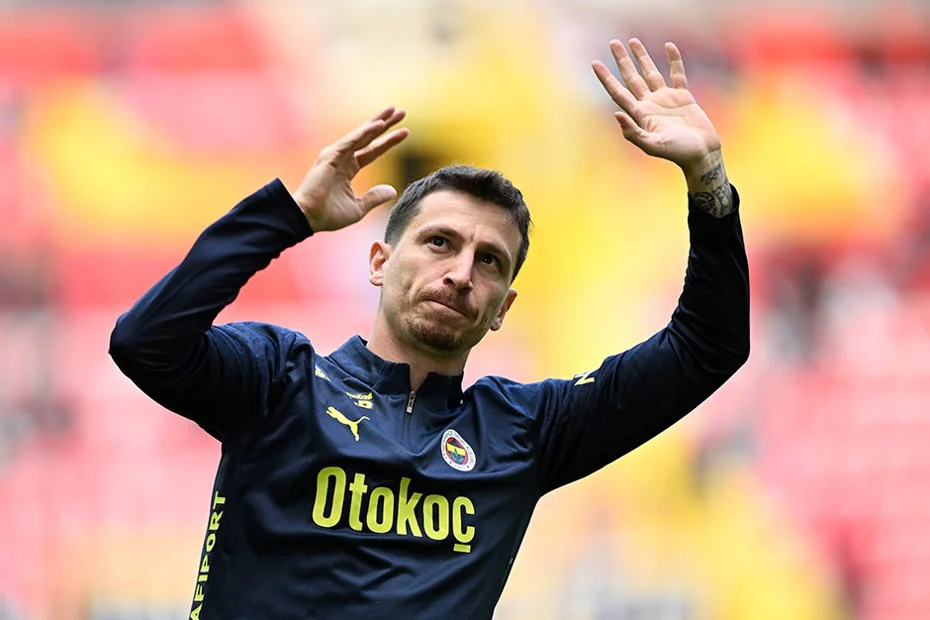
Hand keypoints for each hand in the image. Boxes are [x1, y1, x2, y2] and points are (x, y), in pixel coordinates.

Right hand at [292, 107, 408, 231]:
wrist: (309, 218)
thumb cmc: (328, 215)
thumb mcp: (358, 208)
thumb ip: (374, 197)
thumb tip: (392, 190)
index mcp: (348, 169)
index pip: (373, 151)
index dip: (388, 142)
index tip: (405, 132)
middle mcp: (343, 158)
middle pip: (368, 138)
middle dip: (385, 124)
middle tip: (401, 112)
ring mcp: (336, 155)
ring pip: (361, 135)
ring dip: (377, 122)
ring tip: (393, 110)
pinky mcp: (330, 156)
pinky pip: (351, 141)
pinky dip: (365, 132)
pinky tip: (379, 124)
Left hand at [592, 39, 720, 172]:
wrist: (701, 154)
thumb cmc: (677, 153)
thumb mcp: (652, 146)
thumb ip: (633, 133)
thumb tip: (616, 114)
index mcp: (640, 115)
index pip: (618, 92)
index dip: (606, 78)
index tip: (595, 63)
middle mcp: (649, 104)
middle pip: (631, 77)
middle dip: (621, 61)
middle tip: (613, 43)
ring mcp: (665, 99)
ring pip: (650, 72)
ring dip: (642, 57)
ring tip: (633, 41)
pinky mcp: (682, 96)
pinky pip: (676, 74)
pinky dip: (674, 60)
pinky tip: (669, 46)